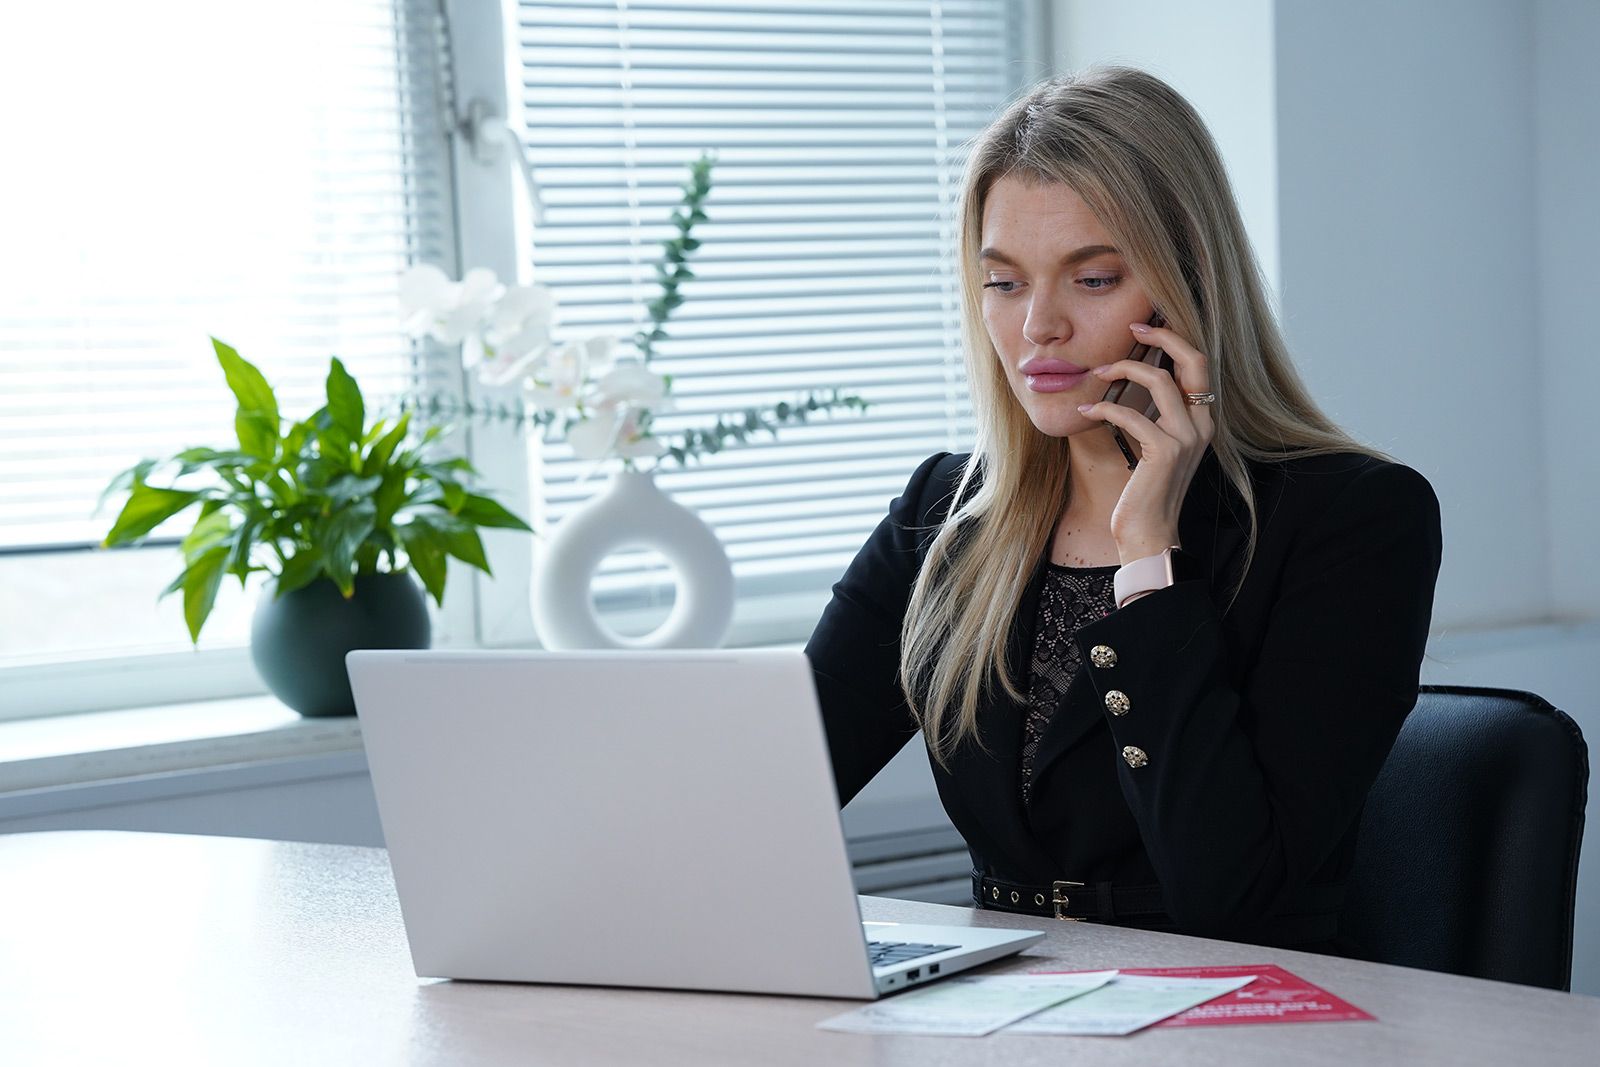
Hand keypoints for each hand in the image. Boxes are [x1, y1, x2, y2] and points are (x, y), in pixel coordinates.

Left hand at [1076, 322, 1215, 563]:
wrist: (1149, 533)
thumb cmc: (1145, 491)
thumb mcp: (1152, 447)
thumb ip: (1151, 416)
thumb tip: (1126, 379)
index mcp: (1201, 421)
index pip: (1198, 365)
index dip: (1173, 340)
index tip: (1143, 328)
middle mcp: (1200, 425)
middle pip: (1193, 360)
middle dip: (1162, 337)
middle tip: (1131, 328)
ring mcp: (1185, 438)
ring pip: (1160, 381)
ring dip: (1123, 369)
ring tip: (1096, 372)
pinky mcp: (1164, 453)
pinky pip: (1131, 414)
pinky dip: (1104, 407)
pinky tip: (1086, 409)